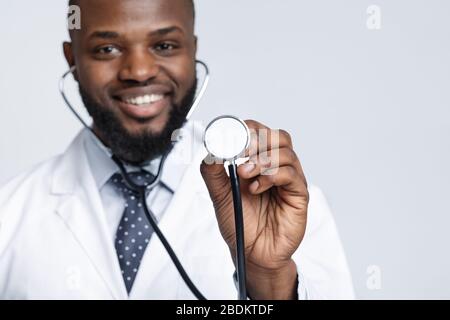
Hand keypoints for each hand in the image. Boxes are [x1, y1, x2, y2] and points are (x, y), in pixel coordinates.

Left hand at [200, 120, 308, 299]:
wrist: (251, 253)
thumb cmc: (240, 223)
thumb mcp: (219, 195)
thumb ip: (213, 172)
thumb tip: (210, 150)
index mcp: (258, 162)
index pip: (260, 133)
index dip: (248, 129)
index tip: (232, 136)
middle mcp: (276, 167)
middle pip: (278, 136)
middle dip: (257, 140)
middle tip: (240, 153)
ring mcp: (289, 180)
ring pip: (286, 152)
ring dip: (262, 159)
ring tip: (245, 174)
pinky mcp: (298, 194)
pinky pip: (291, 174)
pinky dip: (272, 176)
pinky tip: (257, 189)